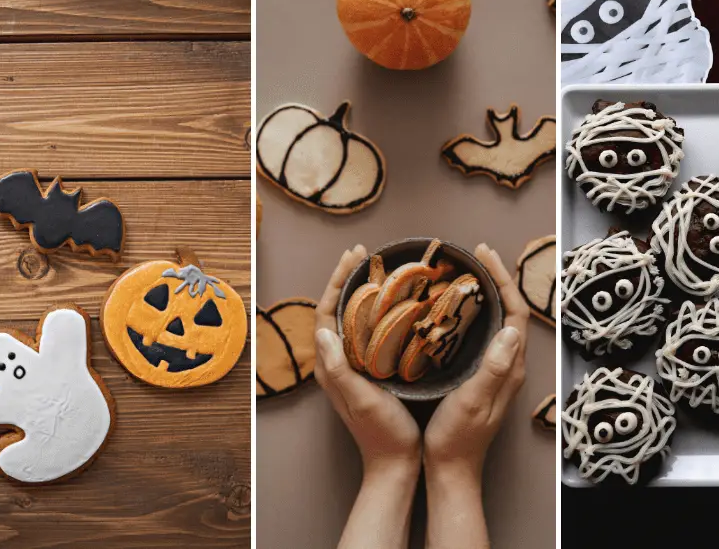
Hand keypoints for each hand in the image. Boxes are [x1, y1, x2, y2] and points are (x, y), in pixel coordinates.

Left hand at [314, 245, 421, 476]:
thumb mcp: (362, 399)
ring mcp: (353, 367)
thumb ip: (340, 368)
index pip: (326, 311)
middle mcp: (337, 363)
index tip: (354, 257)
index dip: (337, 281)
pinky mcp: (369, 372)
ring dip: (359, 291)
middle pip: (336, 309)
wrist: (396, 464)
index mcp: (332, 366)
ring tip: (376, 269)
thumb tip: (322, 331)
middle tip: (363, 254)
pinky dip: (375, 310)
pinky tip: (392, 303)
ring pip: (351, 318)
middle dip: (346, 278)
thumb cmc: (383, 433)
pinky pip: (366, 331)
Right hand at [423, 243, 528, 478]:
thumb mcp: (475, 400)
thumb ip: (494, 367)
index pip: (515, 312)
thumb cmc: (458, 438)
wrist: (450, 470)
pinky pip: (481, 334)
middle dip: (496, 278)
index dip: (504, 280)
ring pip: (495, 321)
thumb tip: (514, 329)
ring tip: (464, 272)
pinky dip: (471, 313)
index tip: (484, 255)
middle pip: (509, 311)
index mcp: (509, 367)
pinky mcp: (478, 376)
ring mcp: (493, 370)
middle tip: (475, 255)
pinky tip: (451, 309)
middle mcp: (506, 365)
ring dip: (484, 293)